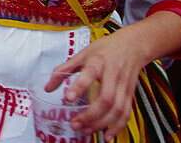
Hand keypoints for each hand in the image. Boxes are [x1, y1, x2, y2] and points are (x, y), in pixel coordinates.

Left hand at [45, 26, 151, 141]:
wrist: (132, 46)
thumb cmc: (105, 49)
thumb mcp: (82, 54)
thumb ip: (64, 70)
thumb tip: (48, 88)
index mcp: (98, 61)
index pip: (90, 74)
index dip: (79, 86)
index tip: (68, 98)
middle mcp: (113, 74)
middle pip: (106, 99)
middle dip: (90, 115)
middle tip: (75, 123)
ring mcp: (124, 86)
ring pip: (117, 109)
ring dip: (101, 123)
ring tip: (85, 130)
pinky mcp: (130, 94)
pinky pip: (126, 114)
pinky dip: (118, 127)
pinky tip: (107, 136)